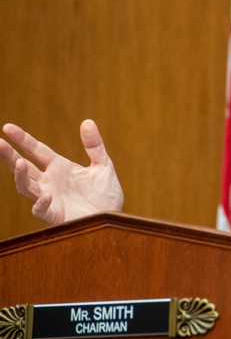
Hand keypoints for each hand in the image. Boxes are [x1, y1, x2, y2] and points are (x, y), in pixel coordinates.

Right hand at [0, 120, 123, 223]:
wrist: (112, 216)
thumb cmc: (106, 193)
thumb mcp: (103, 165)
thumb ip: (94, 145)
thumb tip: (88, 121)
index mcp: (59, 167)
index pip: (36, 150)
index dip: (22, 139)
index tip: (8, 127)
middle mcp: (49, 181)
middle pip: (23, 167)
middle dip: (10, 155)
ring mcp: (49, 198)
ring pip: (26, 186)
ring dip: (20, 176)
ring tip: (19, 163)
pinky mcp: (54, 215)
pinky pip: (42, 209)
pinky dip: (42, 203)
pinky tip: (47, 195)